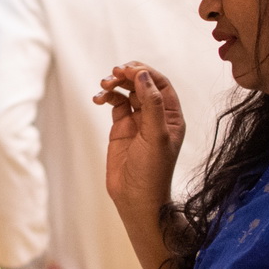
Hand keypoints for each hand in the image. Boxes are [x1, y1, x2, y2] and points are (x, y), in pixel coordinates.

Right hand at [95, 63, 186, 215]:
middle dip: (127, 75)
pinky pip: (114, 104)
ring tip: (103, 86)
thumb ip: (151, 104)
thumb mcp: (156, 136)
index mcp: (171, 116)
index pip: (160, 84)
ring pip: (126, 91)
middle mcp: (155, 116)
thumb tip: (142, 75)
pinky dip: (106, 98)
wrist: (136, 198)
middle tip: (113, 74)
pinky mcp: (121, 128)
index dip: (144, 73)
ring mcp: (137, 121)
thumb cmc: (152, 172)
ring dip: (115, 84)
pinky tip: (98, 99)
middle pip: (142, 83)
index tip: (127, 70)